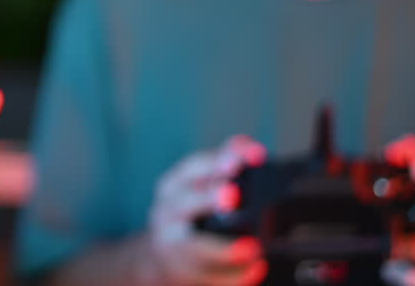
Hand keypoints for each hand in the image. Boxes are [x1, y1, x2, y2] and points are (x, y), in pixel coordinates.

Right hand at [145, 135, 267, 285]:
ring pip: (194, 248)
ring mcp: (171, 244)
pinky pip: (207, 277)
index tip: (244, 158)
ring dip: (223, 249)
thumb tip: (246, 142)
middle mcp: (167, 212)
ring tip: (252, 249)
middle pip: (184, 204)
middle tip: (234, 195)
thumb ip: (222, 162)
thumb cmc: (187, 212)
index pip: (193, 167)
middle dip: (209, 198)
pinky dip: (232, 277)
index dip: (219, 160)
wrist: (161, 254)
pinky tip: (254, 271)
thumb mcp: (198, 183)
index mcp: (173, 185)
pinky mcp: (182, 272)